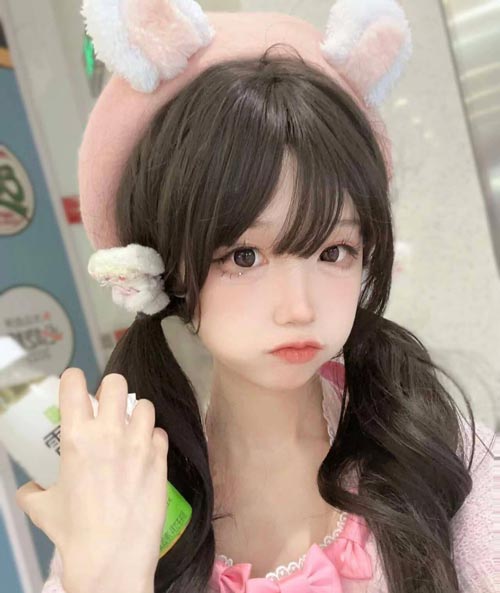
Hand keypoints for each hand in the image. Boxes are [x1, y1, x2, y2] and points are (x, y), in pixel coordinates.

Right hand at [15, 368, 168, 592]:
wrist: (112, 559)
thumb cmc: (73, 532)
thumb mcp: (44, 510)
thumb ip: (33, 492)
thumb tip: (28, 489)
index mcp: (76, 437)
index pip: (74, 384)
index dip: (73, 379)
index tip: (75, 385)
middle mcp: (109, 432)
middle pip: (117, 383)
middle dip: (110, 391)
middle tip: (107, 409)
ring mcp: (139, 444)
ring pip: (145, 405)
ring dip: (136, 415)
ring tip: (131, 431)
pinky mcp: (160, 459)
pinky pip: (160, 433)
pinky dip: (153, 440)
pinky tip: (147, 454)